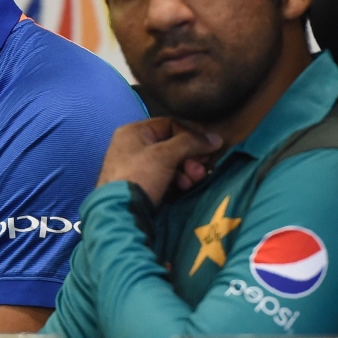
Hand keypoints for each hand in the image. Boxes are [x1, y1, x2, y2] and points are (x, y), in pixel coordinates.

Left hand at [97, 118, 222, 203]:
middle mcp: (133, 145)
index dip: (190, 136)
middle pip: (172, 146)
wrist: (121, 212)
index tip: (207, 150)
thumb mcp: (164, 155)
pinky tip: (183, 189)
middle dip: (190, 158)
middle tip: (200, 171)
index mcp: (133, 132)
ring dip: (186, 172)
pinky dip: (176, 182)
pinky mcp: (141, 184)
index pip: (169, 125)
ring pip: (170, 163)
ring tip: (192, 182)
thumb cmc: (140, 176)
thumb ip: (190, 143)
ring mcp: (136, 166)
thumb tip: (216, 138)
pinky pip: (165, 177)